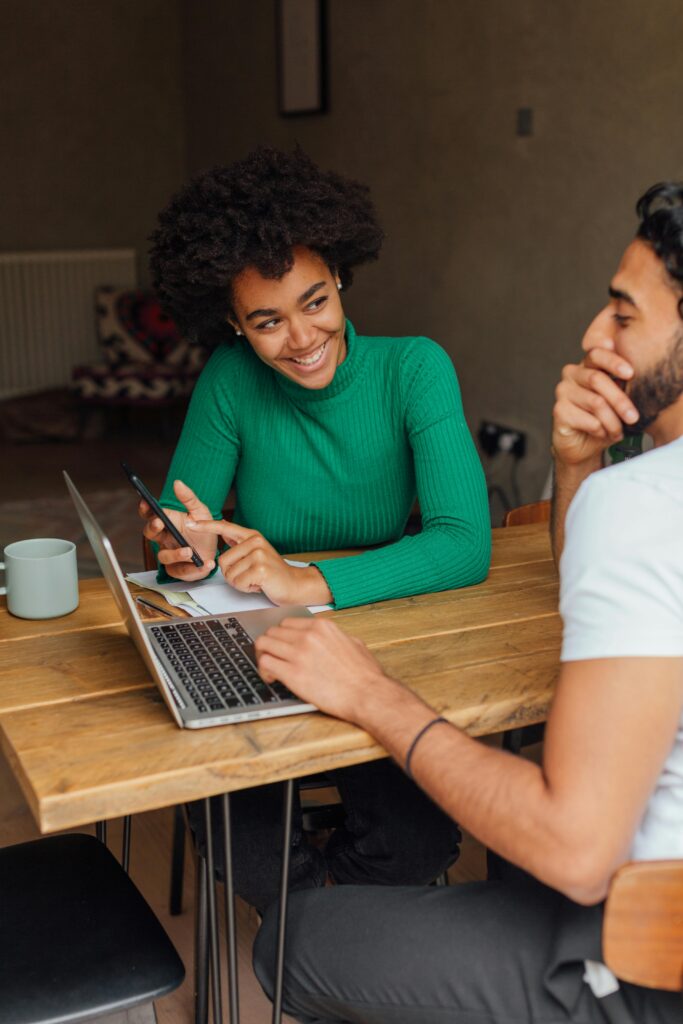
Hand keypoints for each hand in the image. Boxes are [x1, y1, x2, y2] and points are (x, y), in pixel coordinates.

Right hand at [138, 479, 216, 580]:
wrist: (215, 551)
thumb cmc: (203, 530)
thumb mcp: (201, 511)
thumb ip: (189, 498)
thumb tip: (177, 482)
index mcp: (167, 523)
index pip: (150, 515)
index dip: (145, 508)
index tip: (145, 501)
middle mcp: (164, 539)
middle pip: (150, 534)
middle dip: (153, 527)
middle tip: (160, 522)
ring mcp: (169, 554)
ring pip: (163, 556)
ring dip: (175, 554)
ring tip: (190, 550)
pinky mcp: (178, 570)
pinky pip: (179, 571)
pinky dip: (192, 569)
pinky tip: (204, 564)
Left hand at [185, 518, 332, 605]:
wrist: (294, 584)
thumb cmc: (273, 572)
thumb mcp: (256, 552)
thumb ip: (239, 542)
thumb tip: (224, 530)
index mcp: (252, 536)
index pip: (224, 527)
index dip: (205, 526)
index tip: (190, 522)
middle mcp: (255, 542)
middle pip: (222, 561)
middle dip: (232, 574)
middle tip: (249, 575)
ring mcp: (258, 555)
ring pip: (229, 574)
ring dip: (240, 583)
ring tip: (255, 579)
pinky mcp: (260, 569)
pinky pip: (238, 583)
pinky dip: (246, 588)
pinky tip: (258, 584)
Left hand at [254, 617, 388, 721]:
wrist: (368, 695)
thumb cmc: (365, 675)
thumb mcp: (354, 644)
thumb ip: (337, 637)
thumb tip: (330, 640)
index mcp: (322, 627)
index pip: (288, 623)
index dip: (282, 636)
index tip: (283, 646)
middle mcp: (308, 635)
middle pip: (273, 632)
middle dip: (270, 645)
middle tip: (273, 658)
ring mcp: (299, 653)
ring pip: (263, 644)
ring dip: (263, 656)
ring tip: (269, 668)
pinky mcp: (293, 673)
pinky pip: (265, 663)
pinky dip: (263, 670)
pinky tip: (272, 678)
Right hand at [552, 307, 639, 466]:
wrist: (584, 447)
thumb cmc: (602, 420)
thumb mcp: (617, 400)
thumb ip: (622, 386)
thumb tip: (638, 380)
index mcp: (587, 366)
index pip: (597, 354)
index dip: (614, 362)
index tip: (631, 373)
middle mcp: (571, 375)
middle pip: (597, 379)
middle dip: (620, 400)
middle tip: (633, 417)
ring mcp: (562, 392)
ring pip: (595, 402)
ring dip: (612, 421)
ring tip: (618, 432)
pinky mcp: (558, 411)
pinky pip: (587, 419)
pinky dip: (600, 430)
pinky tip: (601, 434)